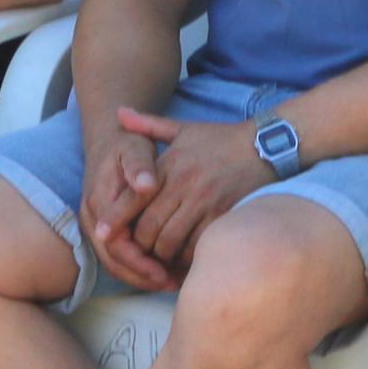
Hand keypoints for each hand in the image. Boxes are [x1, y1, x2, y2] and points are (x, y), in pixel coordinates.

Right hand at [81, 119, 171, 291]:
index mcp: (99, 202)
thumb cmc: (127, 144)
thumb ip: (139, 167)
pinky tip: (163, 270)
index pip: (114, 244)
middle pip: (113, 261)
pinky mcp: (105, 228)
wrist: (109, 138)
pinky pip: (119, 255)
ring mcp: (96, 225)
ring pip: (115, 262)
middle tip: (171, 285)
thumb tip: (146, 185)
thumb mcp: (134, 148)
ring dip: (141, 276)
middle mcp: (92, 218)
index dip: (138, 262)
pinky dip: (139, 266)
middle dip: (141, 277)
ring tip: (171, 283)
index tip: (162, 272)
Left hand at [116, 110, 268, 269]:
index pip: (135, 196)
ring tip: (159, 254)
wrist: (265, 145)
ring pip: (171, 241)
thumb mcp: (182, 128)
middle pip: (149, 227)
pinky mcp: (223, 216)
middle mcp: (185, 185)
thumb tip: (119, 113)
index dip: (116, 218)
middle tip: (137, 249)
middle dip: (139, 243)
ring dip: (161, 253)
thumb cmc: (219, 139)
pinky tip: (182, 254)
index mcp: (170, 165)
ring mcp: (205, 202)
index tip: (103, 234)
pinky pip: (196, 245)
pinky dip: (185, 255)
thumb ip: (148, 124)